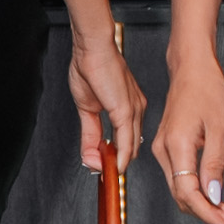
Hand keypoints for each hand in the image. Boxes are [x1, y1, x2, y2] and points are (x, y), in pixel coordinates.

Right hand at [69, 25, 143, 174]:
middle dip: (117, 163)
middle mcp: (136, 110)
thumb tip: (89, 156)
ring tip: (106, 174)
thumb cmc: (90, 67)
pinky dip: (120, 156)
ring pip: (131, 146)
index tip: (105, 168)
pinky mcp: (126, 111)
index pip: (127, 139)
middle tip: (104, 175)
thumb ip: (90, 134)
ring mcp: (134, 111)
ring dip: (118, 163)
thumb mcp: (87, 108)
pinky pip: (126, 139)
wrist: (92, 47)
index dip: (116, 156)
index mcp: (129, 107)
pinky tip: (114, 165)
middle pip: (131, 146)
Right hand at [151, 45, 223, 223]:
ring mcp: (164, 151)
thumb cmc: (207, 89)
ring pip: (182, 191)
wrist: (192, 68)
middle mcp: (164, 151)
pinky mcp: (169, 149)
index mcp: (176, 145)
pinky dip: (199, 193)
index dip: (209, 214)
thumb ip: (215, 164)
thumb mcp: (220, 127)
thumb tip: (213, 195)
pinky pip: (182, 179)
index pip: (188, 193)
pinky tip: (217, 199)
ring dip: (206, 207)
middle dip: (210, 215)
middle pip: (183, 197)